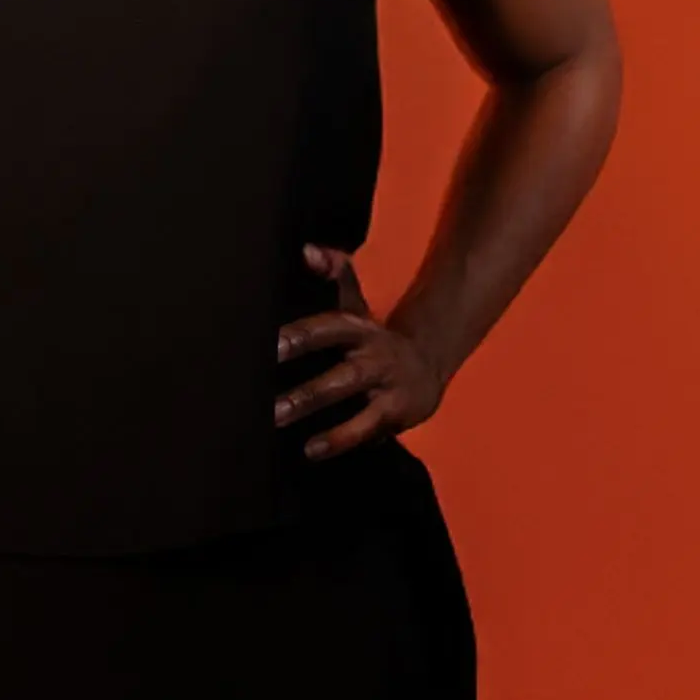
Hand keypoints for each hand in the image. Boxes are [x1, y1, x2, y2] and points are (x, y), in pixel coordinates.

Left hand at [274, 242, 448, 459]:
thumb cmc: (373, 335)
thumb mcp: (355, 302)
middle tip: (272, 405)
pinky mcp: (394, 414)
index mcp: (360, 329)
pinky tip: (311, 450)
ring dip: (320, 416)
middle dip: (308, 390)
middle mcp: (374, 358)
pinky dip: (340, 440)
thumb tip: (306, 250)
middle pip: (342, 375)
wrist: (427, 362)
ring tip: (283, 423)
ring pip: (354, 406)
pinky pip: (365, 429)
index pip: (329, 329)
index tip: (272, 345)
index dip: (302, 336)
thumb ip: (333, 271)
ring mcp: (386, 388)